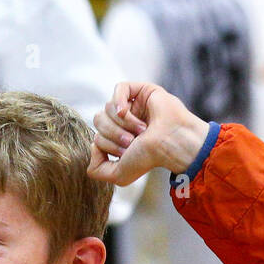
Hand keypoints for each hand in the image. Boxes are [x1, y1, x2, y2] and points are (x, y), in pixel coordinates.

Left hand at [88, 82, 210, 186]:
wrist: (171, 144)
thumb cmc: (149, 159)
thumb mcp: (118, 176)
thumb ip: (96, 170)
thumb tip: (92, 146)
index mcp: (119, 138)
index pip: (96, 135)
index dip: (106, 145)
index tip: (128, 152)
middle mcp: (125, 121)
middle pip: (98, 119)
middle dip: (112, 134)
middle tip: (132, 141)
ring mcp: (134, 105)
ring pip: (107, 106)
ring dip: (121, 123)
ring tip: (140, 130)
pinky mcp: (143, 91)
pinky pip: (120, 88)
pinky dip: (119, 101)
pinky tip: (126, 111)